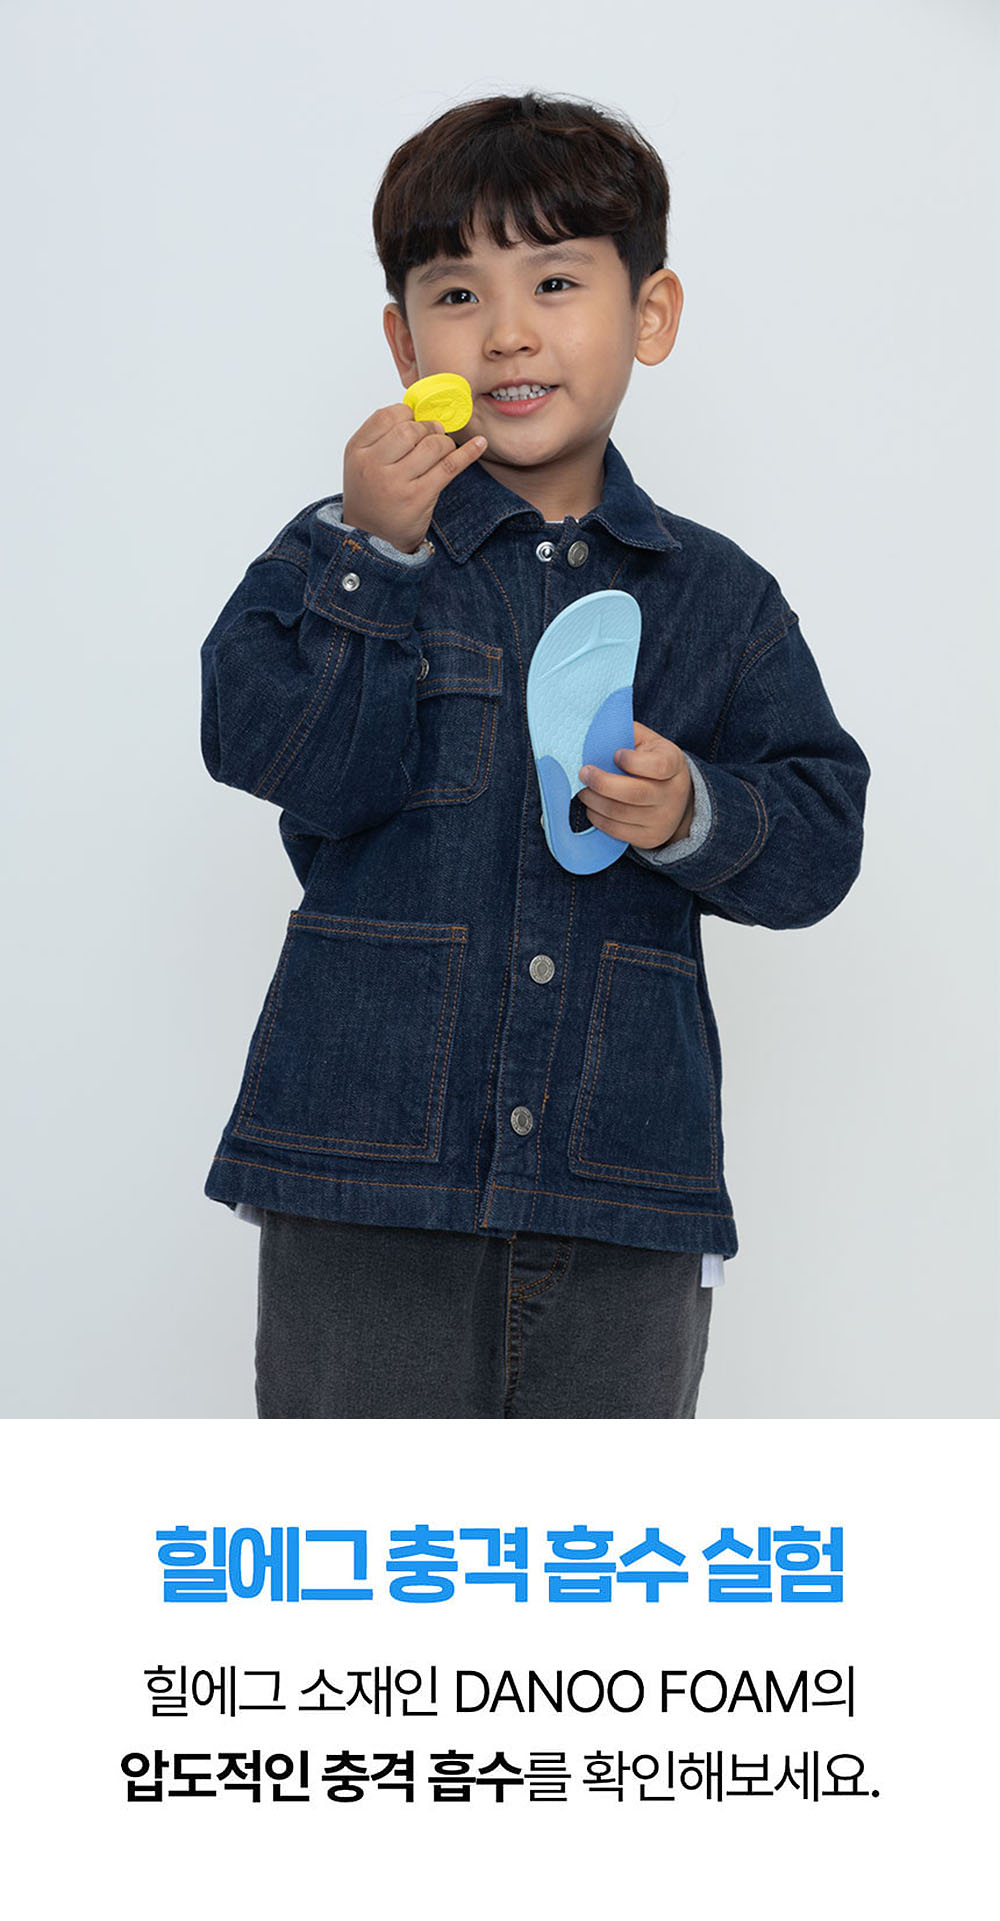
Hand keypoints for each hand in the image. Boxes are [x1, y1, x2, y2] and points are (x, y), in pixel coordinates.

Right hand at [342, 404, 486, 553]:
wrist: (370, 538)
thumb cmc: (370, 494)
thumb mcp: (362, 461)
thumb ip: (382, 435)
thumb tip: (420, 411)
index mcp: (357, 451)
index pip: (387, 416)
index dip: (408, 414)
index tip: (415, 423)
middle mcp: (373, 466)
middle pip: (411, 429)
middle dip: (428, 429)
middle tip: (433, 436)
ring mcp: (396, 483)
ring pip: (432, 445)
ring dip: (444, 443)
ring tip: (442, 451)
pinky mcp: (418, 497)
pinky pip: (449, 466)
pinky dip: (468, 453)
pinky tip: (480, 444)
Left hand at [577, 719, 694, 849]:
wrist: (676, 798)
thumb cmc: (653, 762)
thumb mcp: (648, 742)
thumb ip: (626, 733)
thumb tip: (596, 730)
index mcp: (674, 764)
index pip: (658, 766)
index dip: (633, 762)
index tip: (616, 754)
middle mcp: (673, 793)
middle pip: (635, 793)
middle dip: (602, 783)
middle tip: (583, 773)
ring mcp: (663, 818)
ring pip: (620, 813)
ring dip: (594, 801)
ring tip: (583, 790)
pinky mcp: (650, 837)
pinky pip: (617, 830)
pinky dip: (597, 818)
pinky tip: (591, 806)